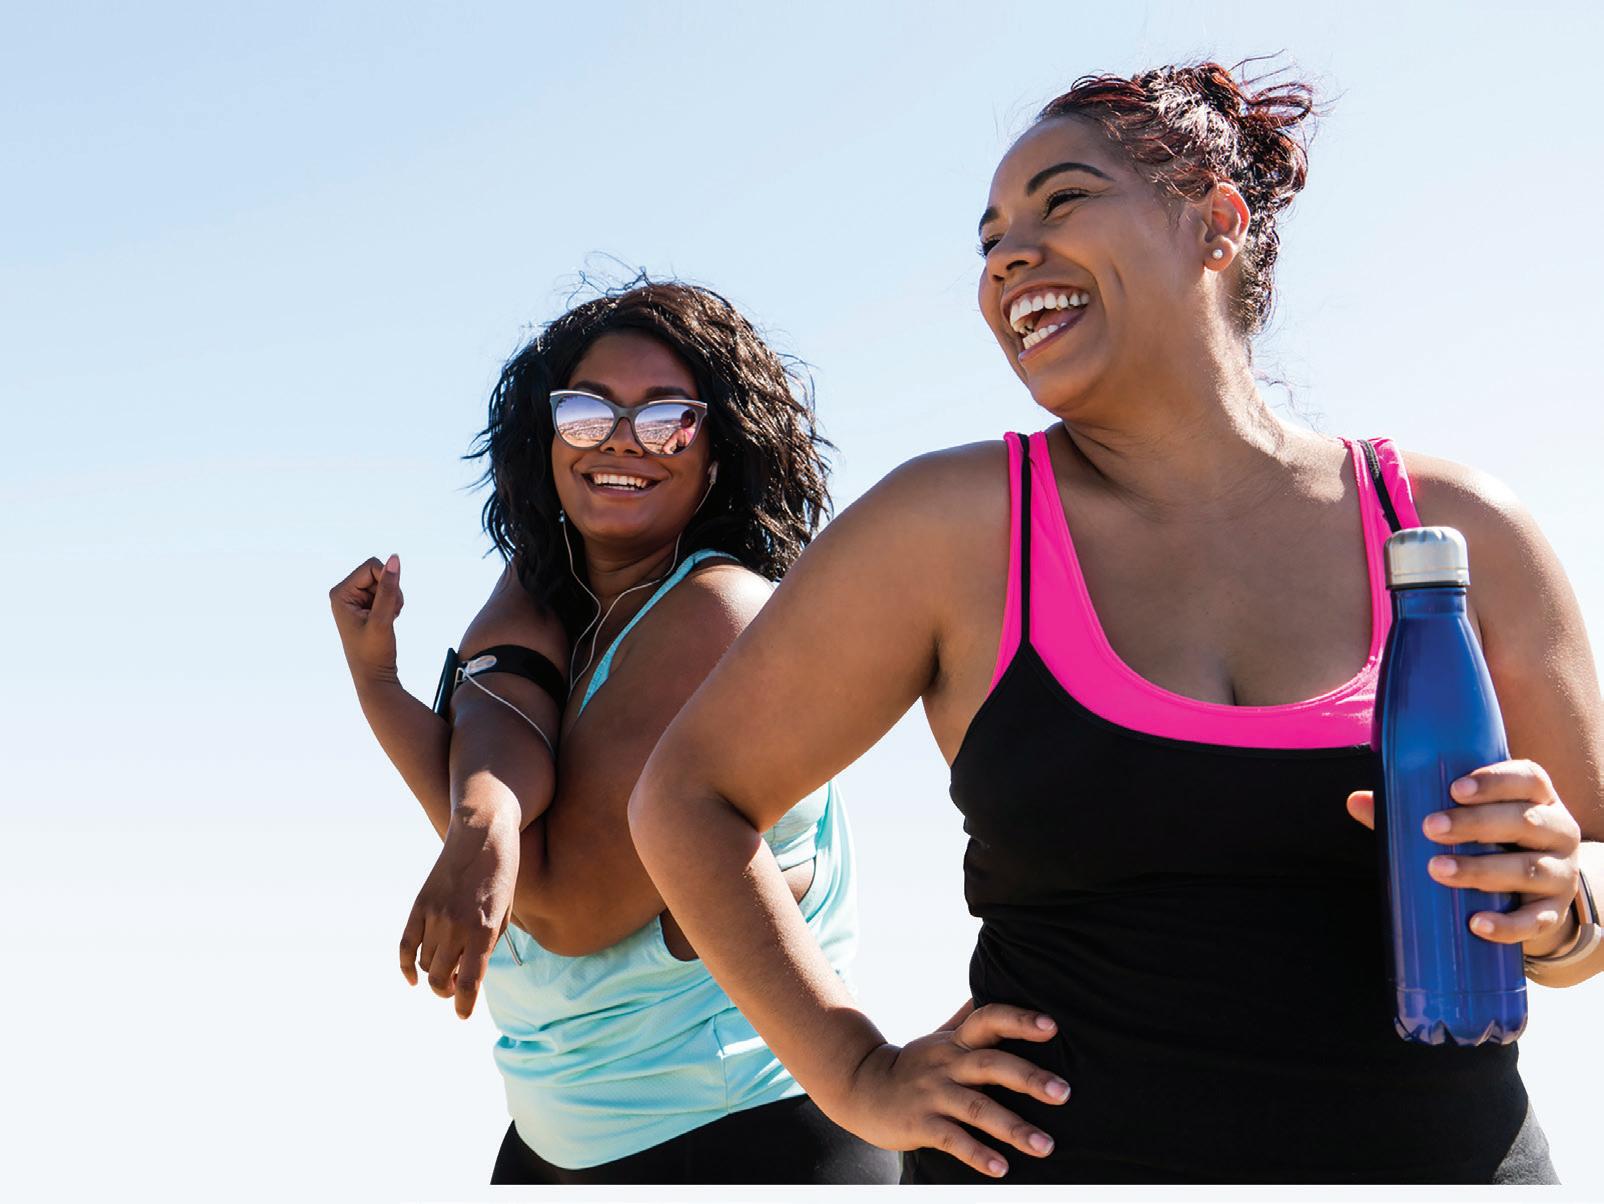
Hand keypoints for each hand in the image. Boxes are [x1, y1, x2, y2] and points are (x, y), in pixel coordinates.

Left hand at [329, 555, 402, 682]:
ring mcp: (354, 600)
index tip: (389, 604)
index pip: (371, 566)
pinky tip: (389, 619)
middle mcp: (344, 593)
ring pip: (384, 582)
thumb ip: (388, 588)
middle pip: (378, 572)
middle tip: (390, 613)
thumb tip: (395, 558)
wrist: (374, 676)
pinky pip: (385, 592)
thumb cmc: (373, 651)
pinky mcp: (364, 606)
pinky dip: (393, 603)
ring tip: (389, 618)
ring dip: (393, 598)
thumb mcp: (382, 618)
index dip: (387, 580)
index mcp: (340, 593)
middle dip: (390, 590)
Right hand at [398, 811, 519, 1017]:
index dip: (464, 1007)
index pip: (468, 984)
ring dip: (435, 975)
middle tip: (455, 992)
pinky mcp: (420, 904)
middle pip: (441, 980)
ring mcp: (435, 915)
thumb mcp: (504, 913)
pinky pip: (406, 946)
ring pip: (426, 964)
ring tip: (445, 973)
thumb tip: (469, 975)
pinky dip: (406, 966)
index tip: (463, 1015)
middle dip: (447, 993)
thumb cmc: (502, 875)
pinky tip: (413, 978)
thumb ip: (487, 945)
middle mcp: (456, 926)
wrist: (483, 834)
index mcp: (483, 930)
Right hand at [836, 1003, 1068, 1178]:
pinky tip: (1001, 1168)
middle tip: (1064, 1093)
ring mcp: (933, 1094)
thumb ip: (968, 1018)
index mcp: (956, 1042)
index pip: (989, 1020)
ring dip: (1013, 1128)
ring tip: (1045, 1146)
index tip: (1052, 1027)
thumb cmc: (914, 1065)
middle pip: (991, 1065)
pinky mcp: (921, 1124)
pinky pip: (953, 1139)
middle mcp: (947, 1064)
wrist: (861, 1089)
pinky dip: (977, 1154)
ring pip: (977, 1108)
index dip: (1019, 1021)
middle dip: (1029, 1078)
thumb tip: (993, 986)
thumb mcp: (940, 1037)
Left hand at [1347, 758, 1582, 955]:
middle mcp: (1557, 831)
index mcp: (1535, 799)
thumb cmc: (1490, 843)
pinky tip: (1476, 924)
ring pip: (1529, 869)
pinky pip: (1535, 921)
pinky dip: (1507, 925)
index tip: (1454, 788)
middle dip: (1477, 823)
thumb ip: (1413, 809)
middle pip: (1525, 820)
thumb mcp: (1465, 821)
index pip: (1528, 779)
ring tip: (1438, 871)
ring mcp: (1560, 874)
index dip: (1495, 780)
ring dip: (1482, 870)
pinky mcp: (1553, 913)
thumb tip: (1356, 801)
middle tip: (1430, 828)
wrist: (1536, 896)